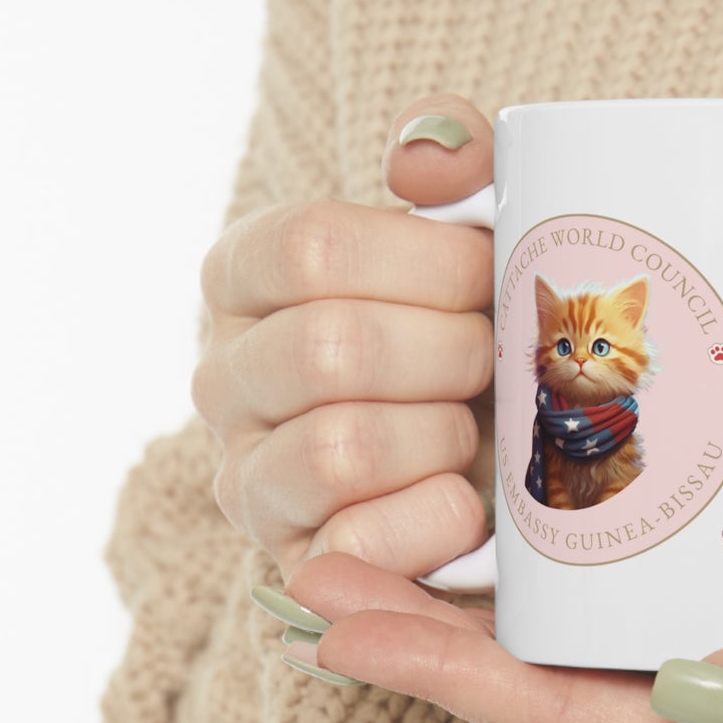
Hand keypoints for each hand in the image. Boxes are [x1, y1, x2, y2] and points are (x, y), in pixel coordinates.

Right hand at [193, 95, 495, 582]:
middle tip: (496, 360)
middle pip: (332, 349)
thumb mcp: (474, 231)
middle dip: (452, 354)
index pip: (311, 247)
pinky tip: (468, 500)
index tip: (489, 275)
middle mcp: (224, 376)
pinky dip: (436, 519)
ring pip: (340, 448)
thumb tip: (423, 159)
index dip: (428, 263)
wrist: (498, 457)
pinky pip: (358, 545)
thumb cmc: (476, 328)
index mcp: (247, 276)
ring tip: (474, 429)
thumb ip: (455, 161)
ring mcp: (249, 478)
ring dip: (444, 436)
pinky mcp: (296, 563)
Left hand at [277, 549, 722, 722]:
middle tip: (321, 567)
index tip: (342, 620)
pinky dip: (573, 576)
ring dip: (485, 607)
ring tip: (391, 538)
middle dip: (431, 640)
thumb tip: (702, 692)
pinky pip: (651, 611)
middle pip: (553, 692)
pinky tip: (539, 523)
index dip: (452, 678)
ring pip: (590, 654)